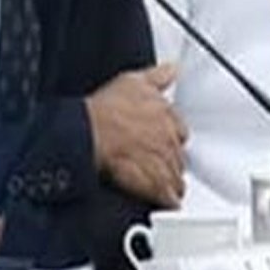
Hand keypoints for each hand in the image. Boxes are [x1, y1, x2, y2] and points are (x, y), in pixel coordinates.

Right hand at [85, 63, 187, 207]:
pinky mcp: (153, 184)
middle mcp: (169, 139)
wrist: (89, 132)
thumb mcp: (132, 81)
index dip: (171, 136)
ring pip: (176, 176)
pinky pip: (169, 196)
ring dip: (172, 180)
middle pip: (179, 155)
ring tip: (166, 184)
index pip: (180, 130)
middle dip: (171, 159)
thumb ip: (157, 76)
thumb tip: (172, 69)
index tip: (165, 139)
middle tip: (160, 162)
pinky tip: (166, 200)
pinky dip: (168, 200)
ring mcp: (162, 162)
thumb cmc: (106, 108)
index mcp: (167, 115)